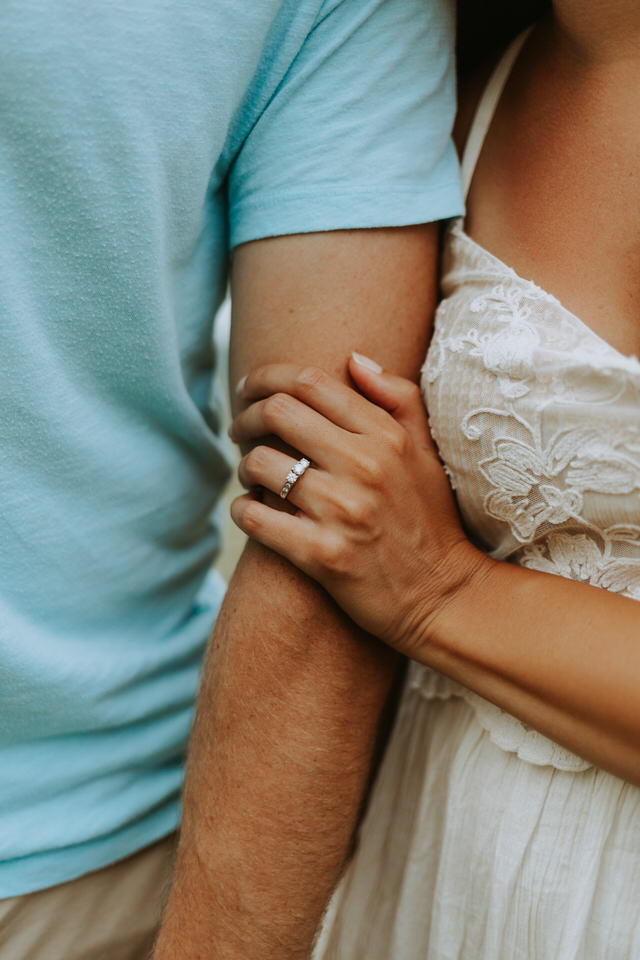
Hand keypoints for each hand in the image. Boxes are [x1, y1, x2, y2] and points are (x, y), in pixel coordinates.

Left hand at [230, 354, 490, 658]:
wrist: (445, 596)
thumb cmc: (432, 521)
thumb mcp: (427, 453)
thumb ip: (398, 398)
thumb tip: (354, 358)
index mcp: (387, 436)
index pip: (311, 382)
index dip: (267, 377)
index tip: (250, 388)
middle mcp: (364, 466)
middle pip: (278, 413)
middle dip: (246, 417)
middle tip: (240, 429)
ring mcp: (342, 511)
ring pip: (260, 464)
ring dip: (244, 466)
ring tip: (252, 476)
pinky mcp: (323, 555)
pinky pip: (257, 518)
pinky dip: (243, 510)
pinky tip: (250, 510)